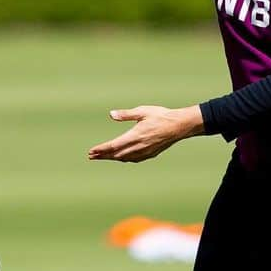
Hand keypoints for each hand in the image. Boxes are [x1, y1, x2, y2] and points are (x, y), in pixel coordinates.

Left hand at [88, 105, 204, 162]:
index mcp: (135, 135)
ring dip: (113, 158)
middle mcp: (139, 146)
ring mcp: (145, 152)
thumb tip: (111, 114)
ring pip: (124, 158)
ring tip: (103, 156)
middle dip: (103, 155)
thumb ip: (126, 114)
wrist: (179, 126)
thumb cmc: (161, 116)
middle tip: (91, 156)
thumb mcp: (142, 111)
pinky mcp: (150, 154)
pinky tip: (121, 157)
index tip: (91, 151)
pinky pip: (133, 159)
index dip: (102, 149)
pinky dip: (124, 159)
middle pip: (117, 154)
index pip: (114, 145)